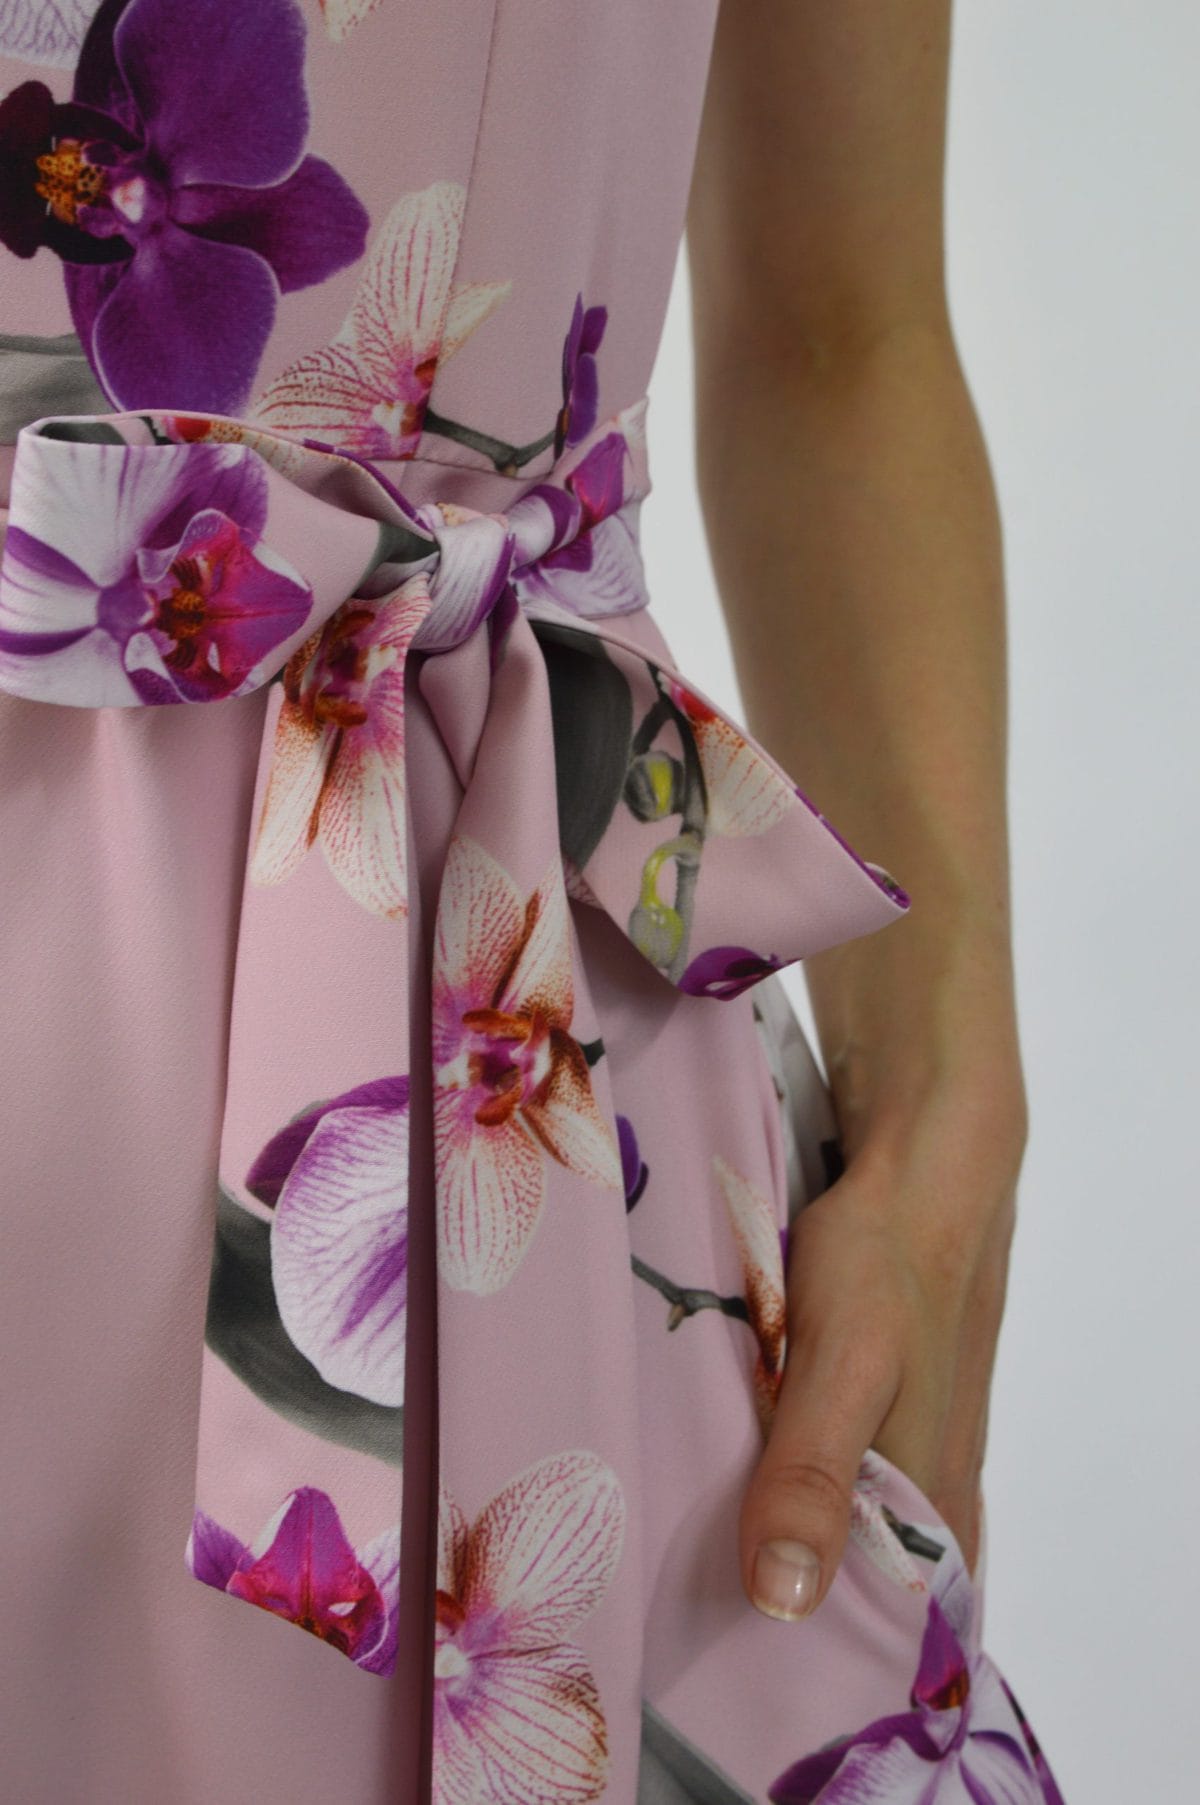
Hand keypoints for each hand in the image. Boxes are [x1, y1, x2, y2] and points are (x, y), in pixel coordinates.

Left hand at [738, 1057, 1025, 1621]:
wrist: (927, 1163)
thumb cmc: (887, 1261)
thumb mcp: (842, 1366)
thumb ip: (812, 1477)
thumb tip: (783, 1604)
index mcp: (934, 1503)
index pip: (886, 1631)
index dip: (815, 1653)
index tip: (731, 1662)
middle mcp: (936, 1486)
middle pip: (868, 1580)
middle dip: (796, 1596)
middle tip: (697, 1603)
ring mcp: (918, 1439)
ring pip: (855, 1522)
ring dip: (795, 1535)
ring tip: (708, 1545)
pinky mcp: (893, 1398)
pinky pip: (848, 1470)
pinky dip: (804, 1481)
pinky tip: (754, 1471)